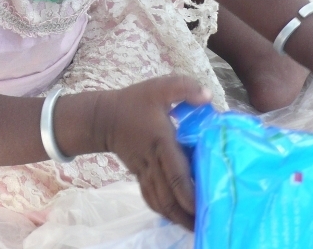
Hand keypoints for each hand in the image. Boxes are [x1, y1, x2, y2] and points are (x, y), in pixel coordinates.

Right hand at [100, 75, 210, 230]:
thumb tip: (208, 97)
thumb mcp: (159, 87)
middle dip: (186, 213)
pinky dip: (163, 210)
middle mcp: (152, 160)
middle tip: (206, 222)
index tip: (204, 205)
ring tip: (194, 226)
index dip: (188, 192)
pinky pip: (151, 198)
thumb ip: (184, 88)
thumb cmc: (135, 101)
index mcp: (161, 141)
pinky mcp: (139, 175)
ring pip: (159, 201)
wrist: (104, 117)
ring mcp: (144, 171)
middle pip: (168, 195)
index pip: (175, 172)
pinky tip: (175, 216)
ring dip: (176, 216)